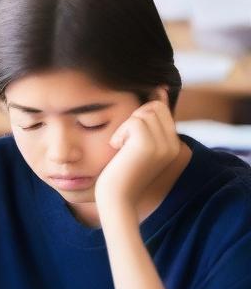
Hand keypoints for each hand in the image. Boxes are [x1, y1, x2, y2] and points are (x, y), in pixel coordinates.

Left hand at [94, 99, 180, 215]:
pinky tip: (117, 148)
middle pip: (154, 107)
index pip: (161, 110)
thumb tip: (158, 90)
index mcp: (172, 146)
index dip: (141, 113)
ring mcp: (164, 145)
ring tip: (120, 146)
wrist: (115, 199)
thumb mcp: (135, 146)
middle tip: (122, 140)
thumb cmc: (120, 172)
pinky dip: (121, 132)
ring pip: (145, 112)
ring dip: (126, 126)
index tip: (128, 132)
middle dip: (134, 117)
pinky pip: (135, 121)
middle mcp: (173, 145)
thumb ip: (147, 124)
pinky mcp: (150, 146)